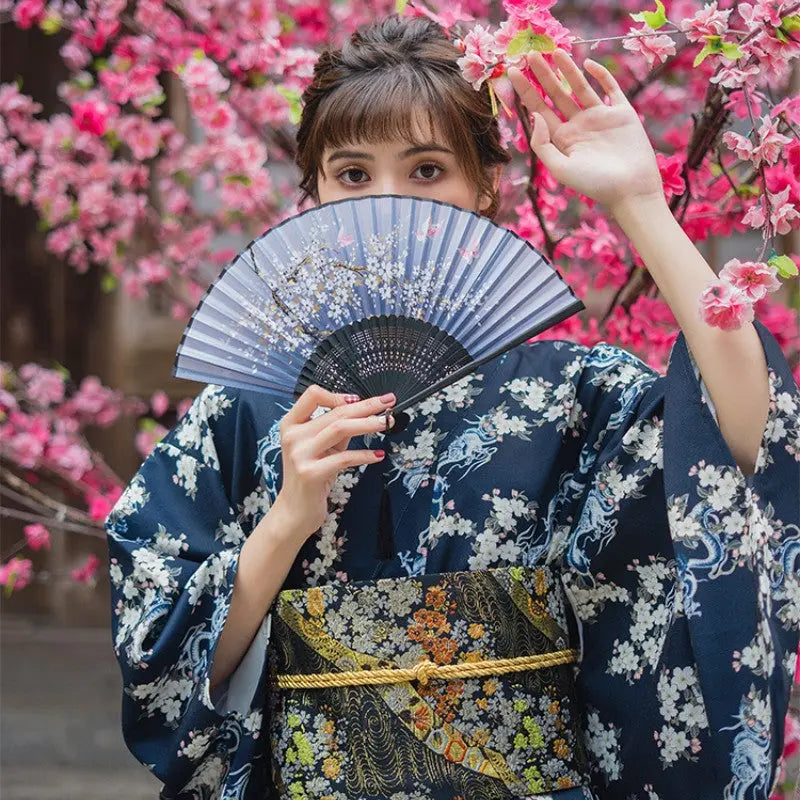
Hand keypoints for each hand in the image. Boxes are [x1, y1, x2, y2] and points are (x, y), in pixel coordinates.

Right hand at [274, 385, 395, 538]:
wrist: (295, 509)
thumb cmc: (311, 474)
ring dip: (367, 424)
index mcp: (292, 424)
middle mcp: (293, 436)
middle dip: (366, 406)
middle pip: (335, 412)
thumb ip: (336, 428)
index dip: (337, 395)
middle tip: (387, 403)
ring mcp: (300, 455)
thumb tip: (365, 411)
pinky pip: (344, 458)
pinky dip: (364, 455)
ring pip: (340, 428)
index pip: (312, 395)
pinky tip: (378, 455)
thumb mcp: (321, 447)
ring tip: (386, 423)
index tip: (358, 399)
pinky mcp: (311, 473)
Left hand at [507, 49, 663, 210]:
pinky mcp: (622, 113)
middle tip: (530, 53)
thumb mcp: (560, 168)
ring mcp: (600, 118)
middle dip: (542, 75)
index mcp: (562, 140)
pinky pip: (610, 89)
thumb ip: (543, 144)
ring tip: (554, 51)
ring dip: (567, 69)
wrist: (631, 189)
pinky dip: (600, 75)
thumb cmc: (594, 184)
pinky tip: (587, 64)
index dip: (526, 92)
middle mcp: (578, 126)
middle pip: (556, 95)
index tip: (512, 73)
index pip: (539, 110)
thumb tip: (535, 115)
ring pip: (580, 87)